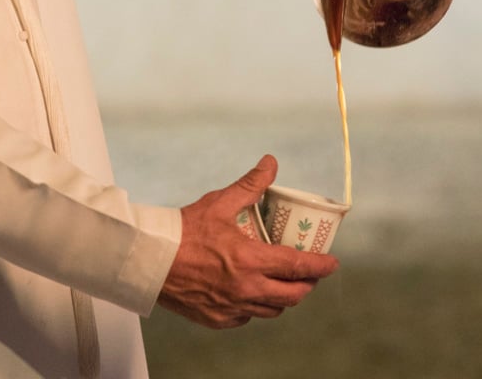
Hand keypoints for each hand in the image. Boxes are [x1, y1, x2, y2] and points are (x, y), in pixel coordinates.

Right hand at [157, 155, 339, 327]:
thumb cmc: (184, 231)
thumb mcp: (220, 203)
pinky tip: (251, 293)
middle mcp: (247, 289)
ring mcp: (233, 307)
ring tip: (282, 284)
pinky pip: (247, 317)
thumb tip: (270, 163)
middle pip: (293, 296)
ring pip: (272, 310)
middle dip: (307, 285)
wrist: (150, 259)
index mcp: (251, 260)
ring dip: (283, 298)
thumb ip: (250, 184)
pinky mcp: (218, 318)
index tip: (332, 263)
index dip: (322, 266)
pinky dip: (255, 307)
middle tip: (309, 274)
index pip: (300, 267)